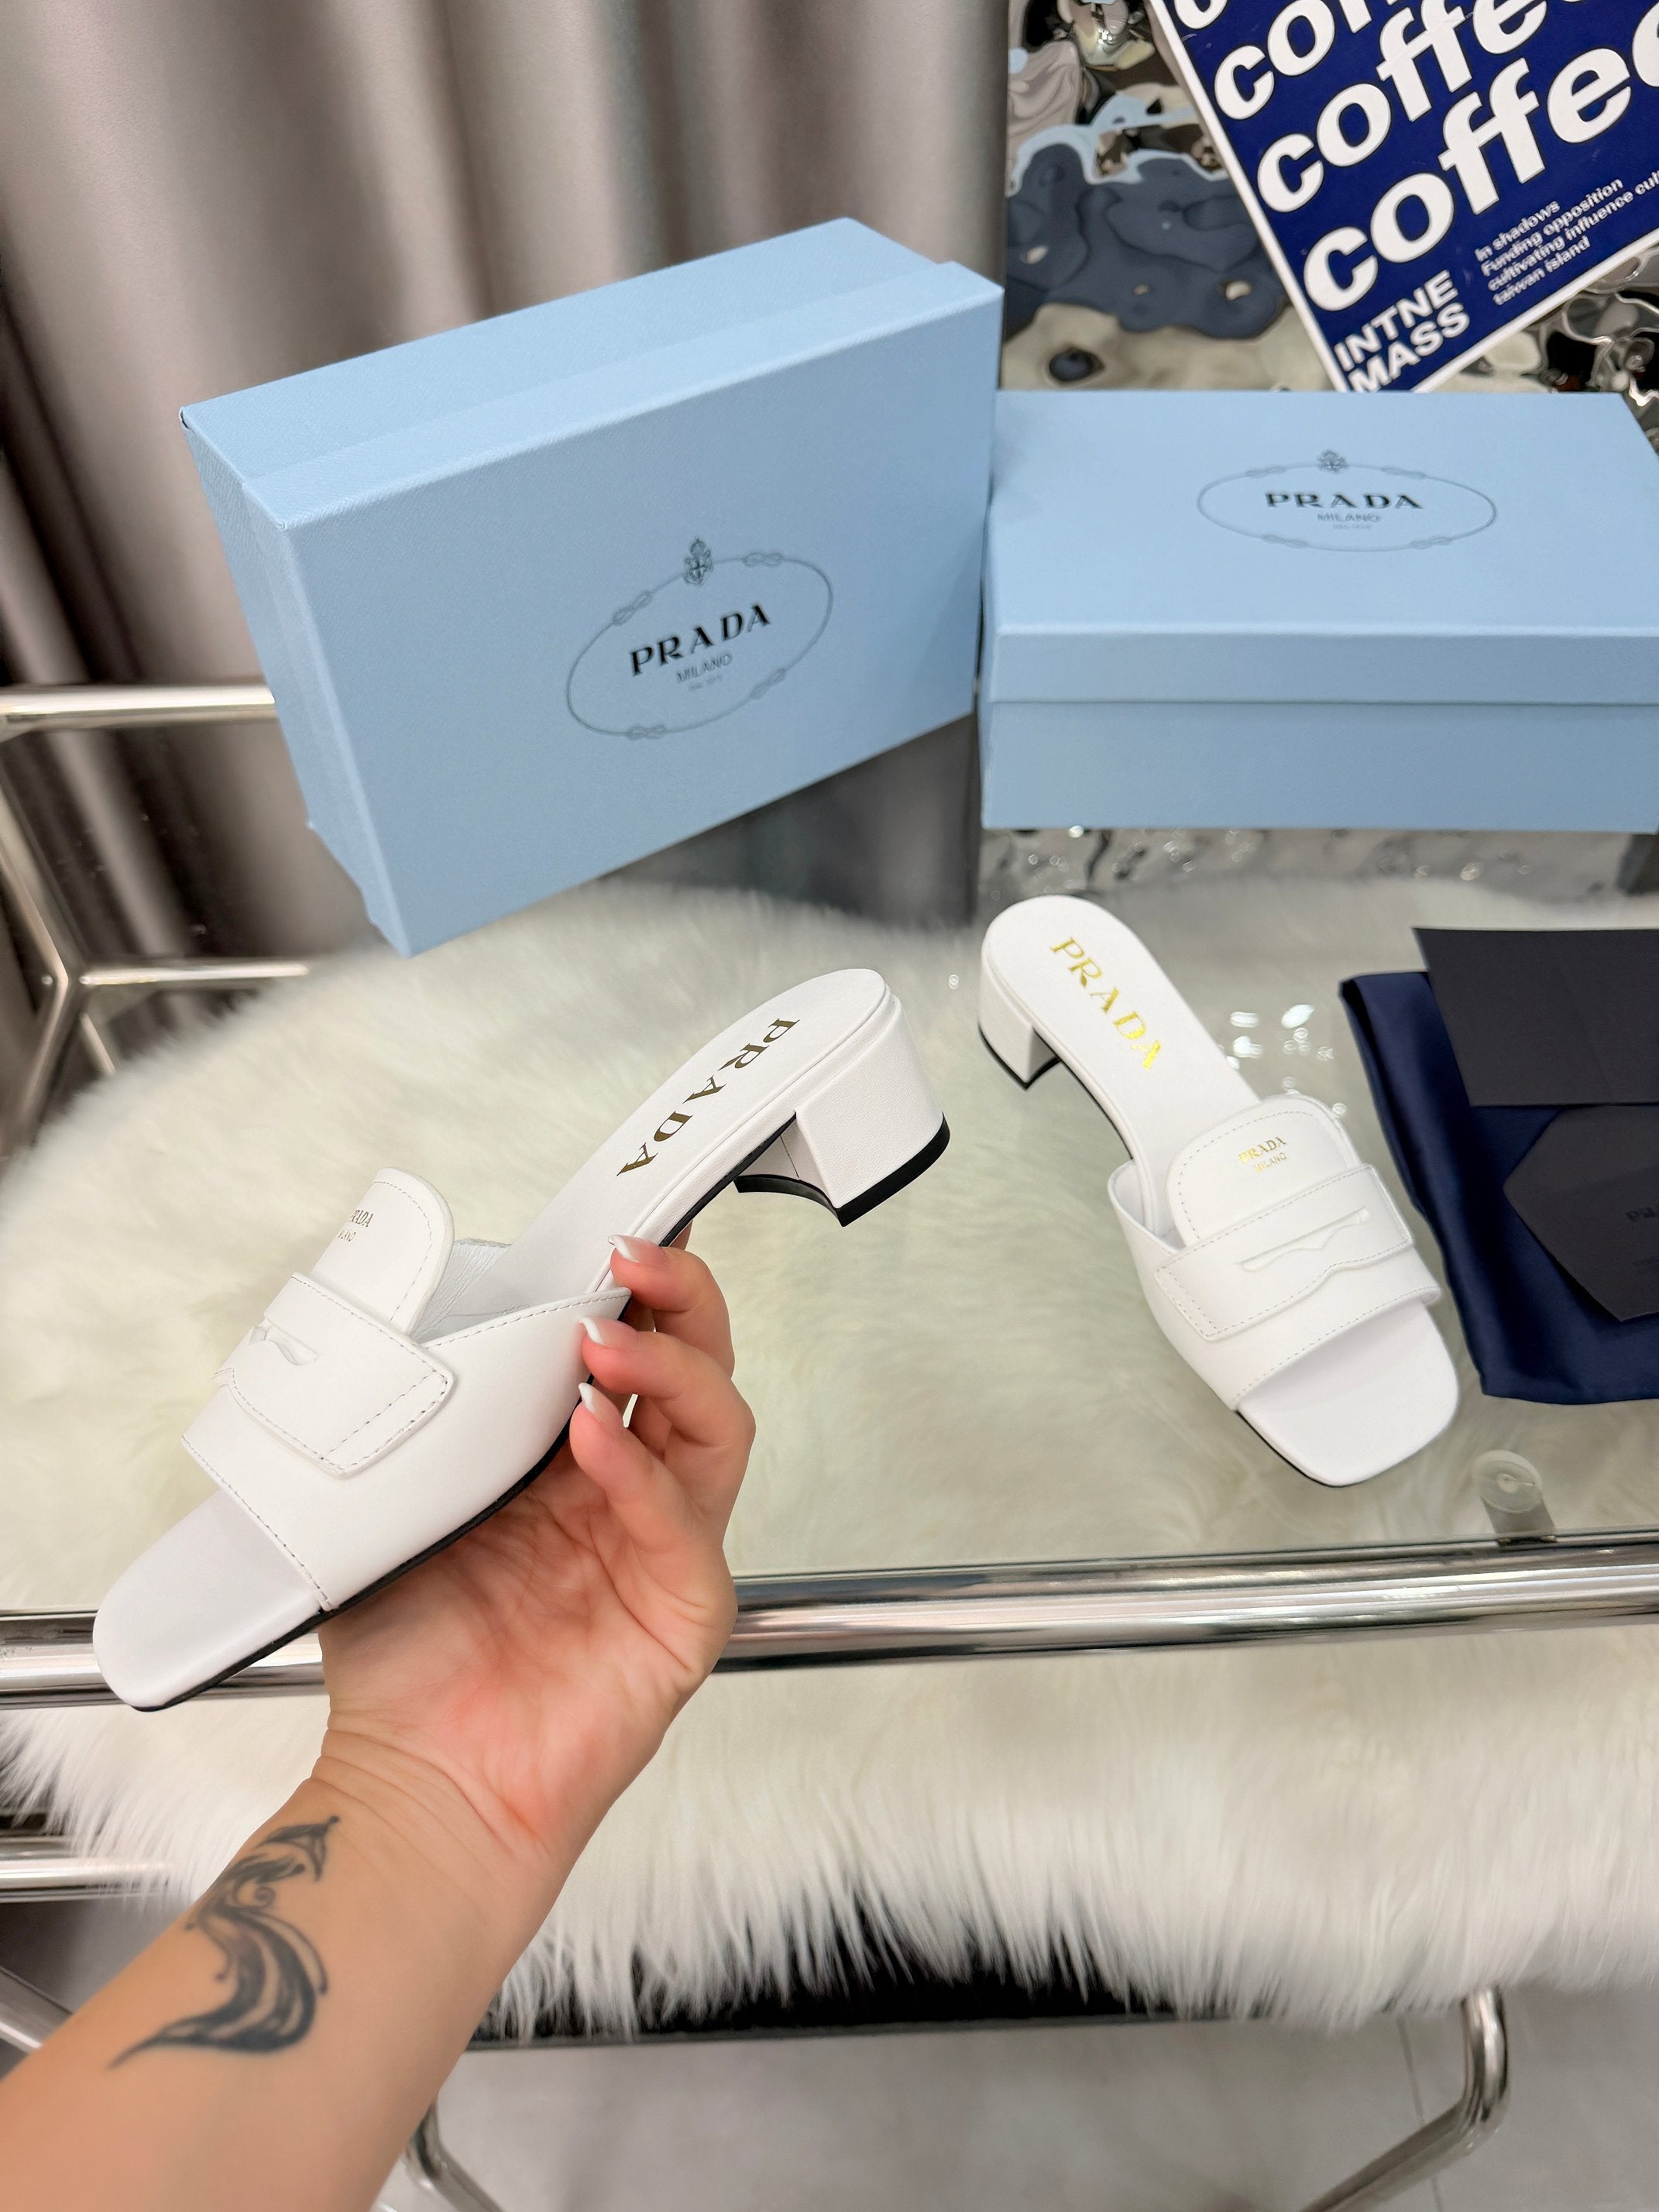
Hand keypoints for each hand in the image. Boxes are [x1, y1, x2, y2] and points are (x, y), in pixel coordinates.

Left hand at [313, 1236, 752, 1899]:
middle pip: (699, 1371)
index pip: (636, 1353)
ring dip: (669, 1367)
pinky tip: (591, 1441)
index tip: (608, 1237)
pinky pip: (682, 1524)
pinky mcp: (683, 1613)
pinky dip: (641, 1474)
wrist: (422, 1788)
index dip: (638, 1291)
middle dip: (680, 1300)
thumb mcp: (404, 1510)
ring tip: (604, 1337)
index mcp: (571, 1466)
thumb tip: (425, 1334)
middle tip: (636, 1257)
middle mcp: (628, 1499)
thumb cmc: (413, 1670)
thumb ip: (435, 1428)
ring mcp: (663, 1552)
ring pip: (716, 1426)